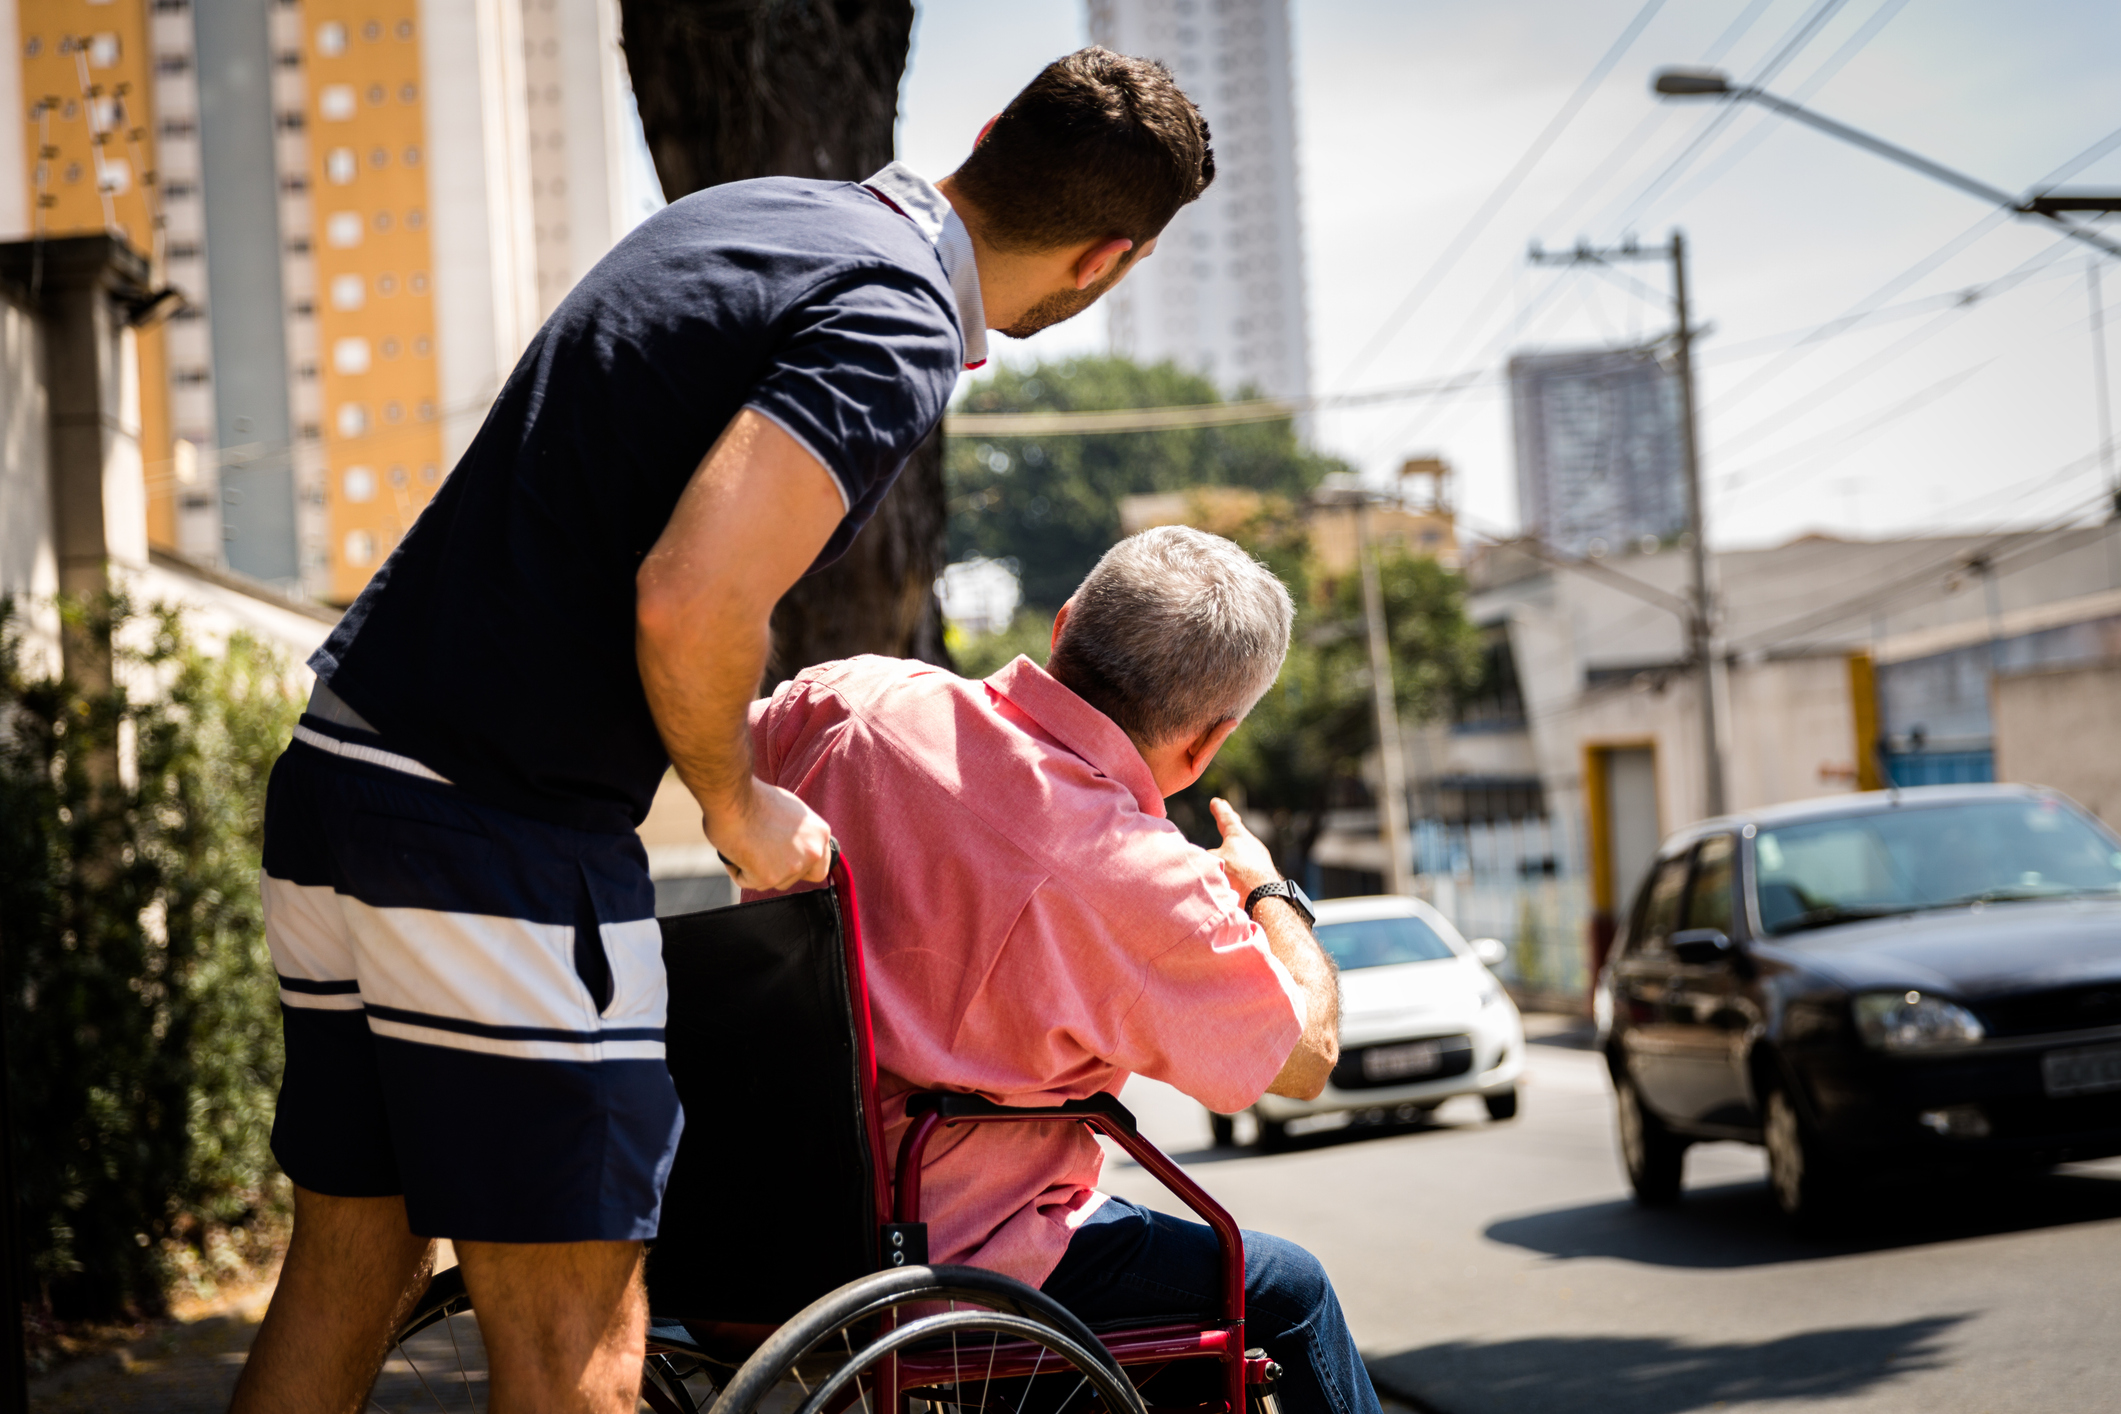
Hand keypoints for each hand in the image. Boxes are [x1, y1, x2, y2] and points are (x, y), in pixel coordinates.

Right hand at [705, 778, 832, 891]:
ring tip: (746, 844)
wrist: (733, 797)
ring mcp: (792, 866)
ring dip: (756, 871)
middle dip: (776, 871)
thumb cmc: (755, 798)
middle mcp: (812, 852)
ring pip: (771, 882)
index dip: (801, 869)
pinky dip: (738, 870)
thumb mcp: (791, 812)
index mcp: (820, 834)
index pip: (819, 869)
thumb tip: (793, 848)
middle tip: (759, 851)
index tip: (786, 862)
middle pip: (793, 878)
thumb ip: (800, 835)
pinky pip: (749, 882)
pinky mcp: (769, 876)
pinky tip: (735, 849)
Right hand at [1208, 798, 1279, 900]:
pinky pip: (1248, 864)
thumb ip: (1204, 856)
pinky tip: (1236, 872)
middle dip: (1230, 822)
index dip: (1220, 810)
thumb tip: (1199, 857)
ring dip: (1236, 845)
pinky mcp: (1263, 874)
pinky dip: (1240, 863)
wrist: (1264, 896)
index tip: (1216, 801)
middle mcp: (1251, 844)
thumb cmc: (1237, 874)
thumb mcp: (1213, 861)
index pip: (1226, 818)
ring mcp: (1259, 859)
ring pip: (1244, 848)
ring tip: (1230, 844)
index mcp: (1238, 836)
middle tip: (1226, 811)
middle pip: (1238, 830)